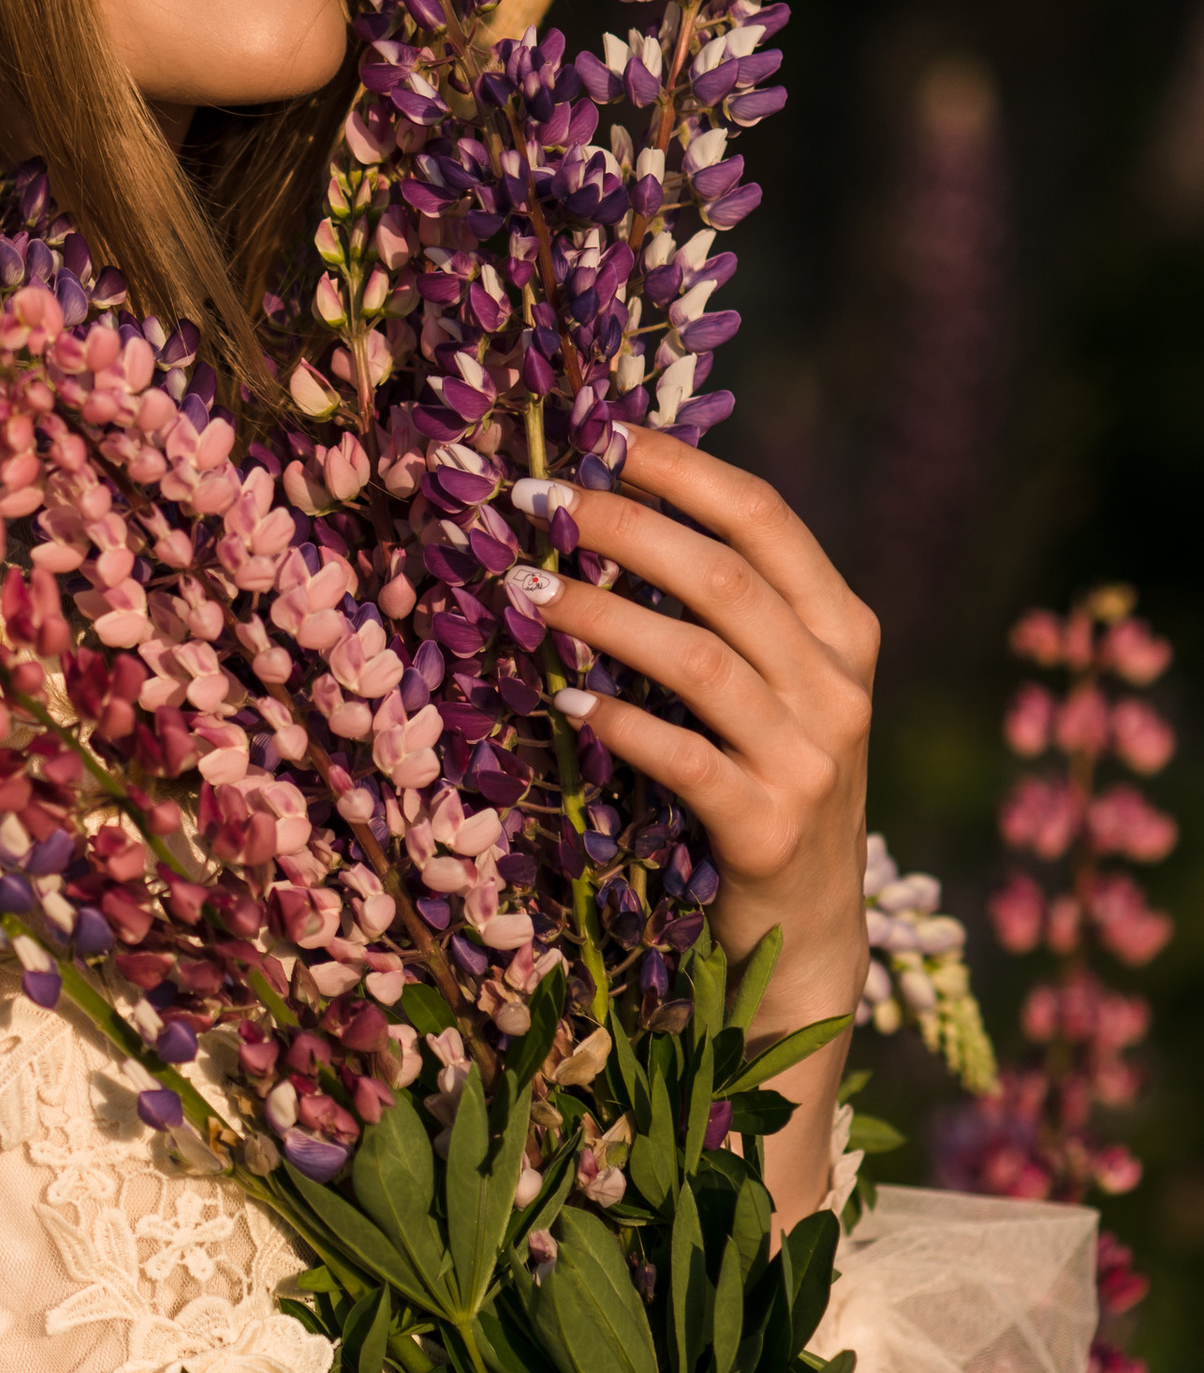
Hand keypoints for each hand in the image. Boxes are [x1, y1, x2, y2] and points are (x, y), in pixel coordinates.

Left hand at [516, 429, 877, 1223]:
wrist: (808, 935)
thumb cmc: (766, 787)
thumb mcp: (773, 692)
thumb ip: (725, 614)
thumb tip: (612, 513)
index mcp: (843, 633)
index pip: (770, 523)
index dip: (688, 472)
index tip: (610, 437)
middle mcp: (839, 689)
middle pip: (726, 579)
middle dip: (628, 529)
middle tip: (545, 501)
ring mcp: (812, 763)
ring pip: (699, 661)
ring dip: (603, 617)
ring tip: (528, 590)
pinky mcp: (770, 831)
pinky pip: (684, 760)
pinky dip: (619, 725)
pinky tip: (565, 705)